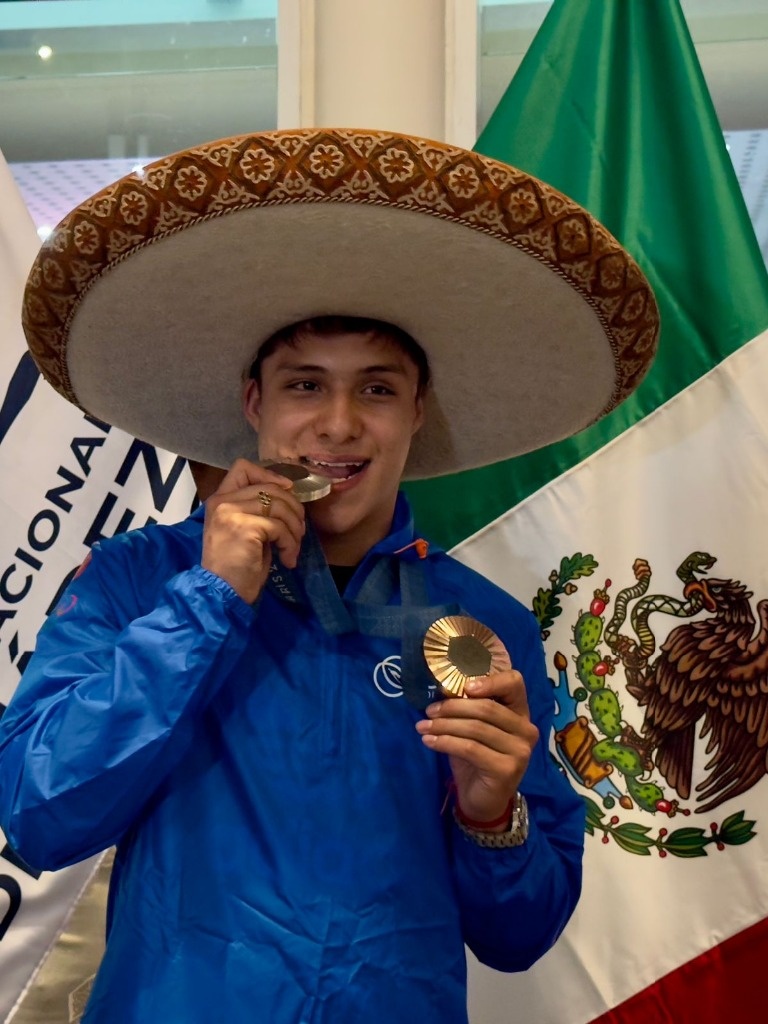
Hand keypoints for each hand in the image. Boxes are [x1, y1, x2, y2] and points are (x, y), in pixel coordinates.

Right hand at [202, 459, 305, 603]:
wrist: (221, 593)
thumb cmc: (235, 567)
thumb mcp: (244, 530)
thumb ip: (257, 510)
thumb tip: (288, 495)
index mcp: (219, 499)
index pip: (243, 468)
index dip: (269, 475)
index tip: (287, 490)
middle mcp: (222, 501)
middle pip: (270, 487)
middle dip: (293, 508)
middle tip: (298, 531)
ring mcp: (231, 512)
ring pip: (279, 506)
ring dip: (294, 529)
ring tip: (292, 549)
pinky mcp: (244, 527)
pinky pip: (279, 527)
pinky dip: (290, 543)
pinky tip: (287, 559)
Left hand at [415, 669, 538, 829]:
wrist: (483, 801)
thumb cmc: (476, 759)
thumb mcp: (472, 729)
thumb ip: (467, 710)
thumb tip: (441, 690)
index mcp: (520, 712)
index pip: (514, 683)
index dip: (490, 680)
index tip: (463, 687)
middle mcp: (526, 729)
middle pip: (486, 707)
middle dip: (452, 707)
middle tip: (429, 711)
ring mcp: (520, 750)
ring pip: (476, 728)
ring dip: (444, 725)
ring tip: (423, 727)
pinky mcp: (507, 769)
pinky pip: (470, 748)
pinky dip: (445, 742)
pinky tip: (429, 742)